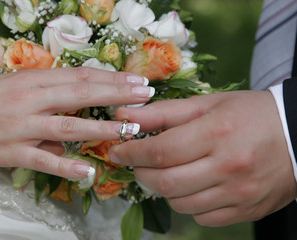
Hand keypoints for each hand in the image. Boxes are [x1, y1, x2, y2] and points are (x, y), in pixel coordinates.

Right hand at [0, 67, 152, 178]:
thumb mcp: (13, 89)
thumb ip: (45, 103)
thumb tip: (71, 127)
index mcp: (31, 80)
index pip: (79, 77)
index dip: (110, 78)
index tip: (135, 81)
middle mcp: (29, 100)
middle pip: (80, 95)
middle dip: (116, 94)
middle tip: (146, 95)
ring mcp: (20, 127)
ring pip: (67, 127)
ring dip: (101, 129)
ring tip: (130, 129)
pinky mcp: (8, 152)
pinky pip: (42, 161)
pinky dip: (66, 167)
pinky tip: (88, 172)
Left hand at [109, 90, 296, 225]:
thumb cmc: (250, 115)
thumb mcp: (207, 104)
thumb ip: (163, 112)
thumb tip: (124, 116)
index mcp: (217, 133)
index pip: (160, 151)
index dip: (132, 152)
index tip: (117, 150)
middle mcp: (228, 167)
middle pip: (165, 182)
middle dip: (141, 173)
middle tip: (138, 162)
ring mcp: (238, 194)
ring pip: (180, 203)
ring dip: (164, 188)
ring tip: (170, 170)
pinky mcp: (245, 210)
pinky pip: (202, 218)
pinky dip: (189, 203)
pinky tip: (195, 186)